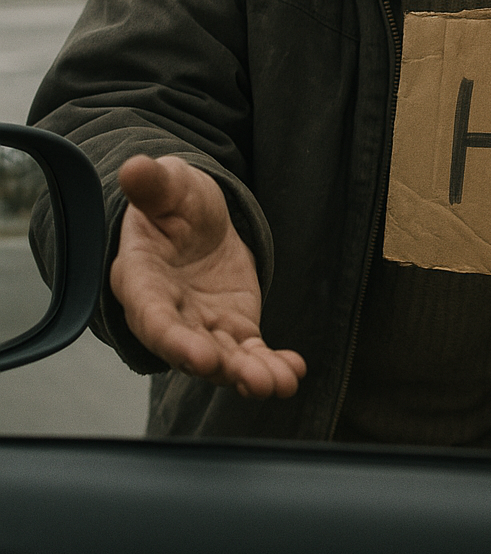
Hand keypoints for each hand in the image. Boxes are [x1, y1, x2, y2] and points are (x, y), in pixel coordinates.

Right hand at [110, 154, 305, 397]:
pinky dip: (272, 366)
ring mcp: (202, 326)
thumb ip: (152, 185)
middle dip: (219, 367)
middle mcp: (168, 313)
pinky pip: (251, 354)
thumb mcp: (167, 186)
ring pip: (224, 359)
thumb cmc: (172, 202)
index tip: (198, 357)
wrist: (194, 220)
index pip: (153, 316)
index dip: (173, 339)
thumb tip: (134, 168)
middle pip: (189, 348)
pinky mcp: (233, 329)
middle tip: (252, 380)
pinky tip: (294, 372)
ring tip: (279, 384)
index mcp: (142, 280)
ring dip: (250, 375)